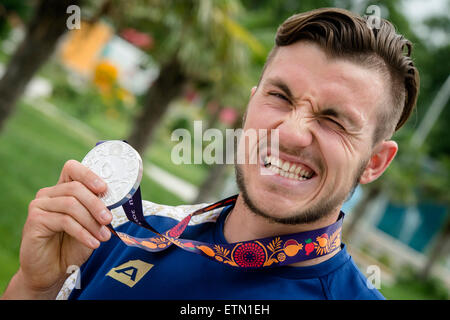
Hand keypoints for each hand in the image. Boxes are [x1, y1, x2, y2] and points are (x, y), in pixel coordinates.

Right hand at [3, 160, 112, 298]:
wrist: (51, 271)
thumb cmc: (72, 246)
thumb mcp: (90, 225)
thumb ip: (97, 210)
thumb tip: (115, 200)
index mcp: (62, 189)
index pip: (72, 168)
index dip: (88, 175)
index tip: (104, 189)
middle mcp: (48, 194)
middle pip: (75, 188)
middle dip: (96, 204)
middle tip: (108, 220)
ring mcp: (39, 206)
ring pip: (71, 205)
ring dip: (91, 222)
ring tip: (104, 236)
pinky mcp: (34, 221)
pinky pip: (64, 221)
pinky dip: (83, 233)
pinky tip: (93, 243)